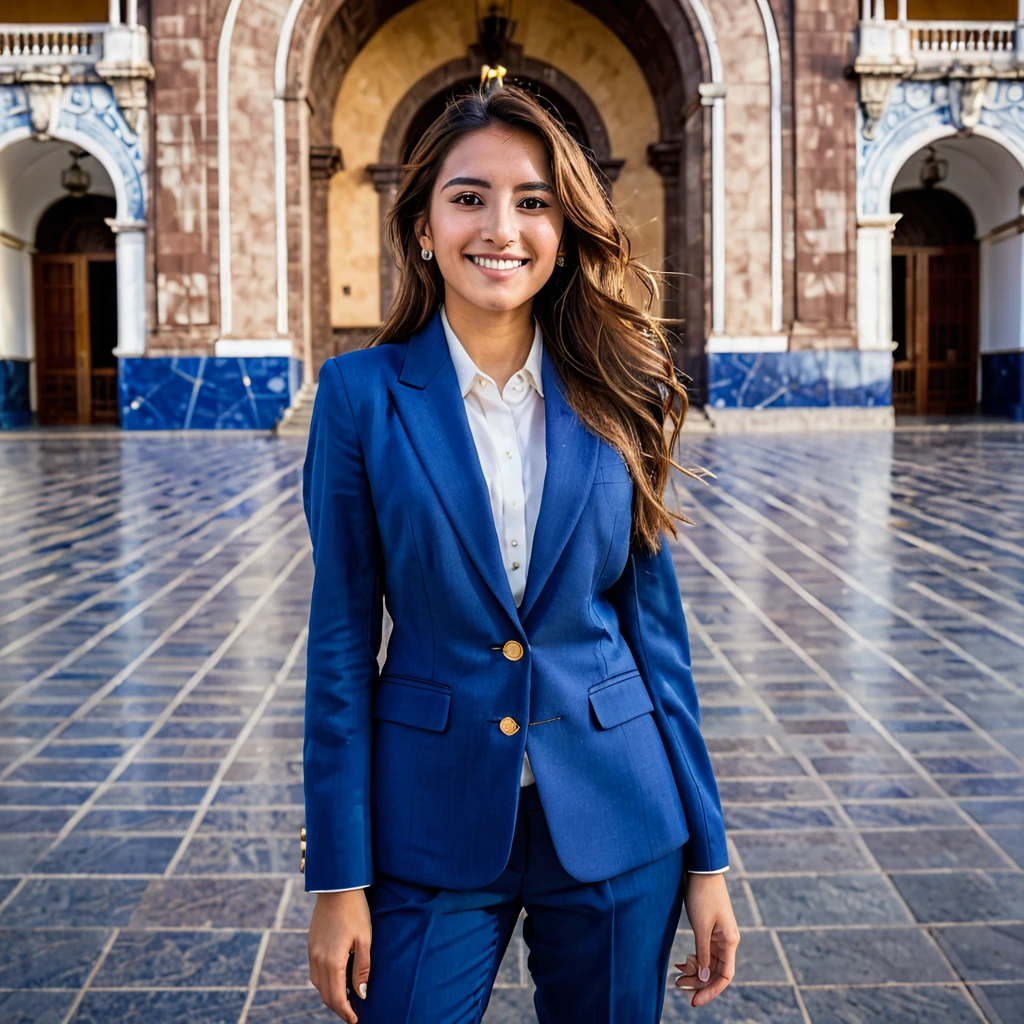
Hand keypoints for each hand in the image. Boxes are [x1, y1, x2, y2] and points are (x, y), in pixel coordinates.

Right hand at [308, 890, 371, 1021]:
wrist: (337, 887)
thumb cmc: (355, 911)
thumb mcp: (365, 939)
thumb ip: (362, 968)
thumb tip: (360, 993)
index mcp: (332, 961)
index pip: (336, 997)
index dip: (345, 1012)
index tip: (355, 1020)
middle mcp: (318, 960)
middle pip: (325, 994)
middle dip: (338, 1007)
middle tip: (352, 1013)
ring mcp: (312, 952)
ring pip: (317, 984)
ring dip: (330, 995)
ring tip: (345, 998)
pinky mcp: (311, 944)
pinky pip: (314, 972)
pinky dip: (324, 982)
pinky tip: (335, 979)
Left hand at [674, 873, 739, 1006]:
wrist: (702, 870)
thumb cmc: (703, 895)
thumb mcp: (701, 925)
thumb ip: (702, 953)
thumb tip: (702, 978)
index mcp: (729, 941)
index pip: (724, 976)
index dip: (711, 990)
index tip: (695, 1000)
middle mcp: (727, 942)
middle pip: (715, 972)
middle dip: (698, 983)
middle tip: (678, 988)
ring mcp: (719, 936)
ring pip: (708, 963)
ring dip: (693, 971)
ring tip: (676, 976)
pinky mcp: (710, 930)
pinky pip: (704, 952)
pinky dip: (693, 959)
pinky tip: (681, 962)